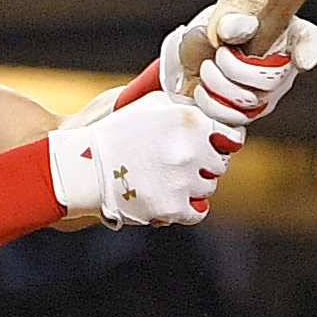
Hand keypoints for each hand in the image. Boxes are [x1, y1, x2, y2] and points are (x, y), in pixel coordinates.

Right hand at [45, 88, 233, 229]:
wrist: (85, 166)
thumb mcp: (151, 105)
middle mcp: (190, 150)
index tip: (213, 146)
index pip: (231, 137)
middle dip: (204, 164)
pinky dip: (188, 208)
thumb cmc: (116, 132)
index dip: (221, 143)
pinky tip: (174, 198)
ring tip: (168, 179)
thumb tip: (210, 112)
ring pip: (207, 188)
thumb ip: (185, 107)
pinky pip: (197, 211)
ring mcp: (182, 181)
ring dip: (193, 185)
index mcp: (189, 121)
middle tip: (181, 163)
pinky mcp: (171, 207)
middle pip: (219, 165)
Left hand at [156, 0, 305, 102]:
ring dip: (217, 82)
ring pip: (250, 101)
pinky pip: (233, 118)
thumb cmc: (218, 28)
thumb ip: (232, 17)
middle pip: (272, 80)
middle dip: (235, 67)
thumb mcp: (221, 14)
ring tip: (207, 66)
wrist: (194, 55)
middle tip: (219, 52)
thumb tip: (237, 30)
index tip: (301, 62)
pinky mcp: (248, 114)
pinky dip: (210, 102)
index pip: (308, 40)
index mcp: (285, 32)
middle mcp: (284, 67)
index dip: (310, 52)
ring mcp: (269, 94)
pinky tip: (203, 87)